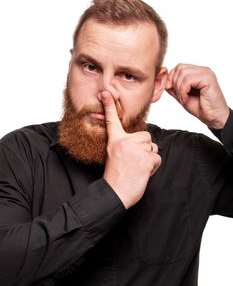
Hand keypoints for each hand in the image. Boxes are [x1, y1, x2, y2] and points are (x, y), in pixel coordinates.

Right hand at [101, 91, 160, 208]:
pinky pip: (157, 158)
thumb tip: (140, 141)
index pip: (112, 121)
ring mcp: (135, 150)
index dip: (109, 106)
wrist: (114, 193)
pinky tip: (143, 172)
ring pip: (152, 147)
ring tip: (137, 168)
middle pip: (146, 136)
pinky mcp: (145, 159)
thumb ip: (123, 145)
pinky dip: (153, 166)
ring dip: (149, 158)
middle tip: (134, 162)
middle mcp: (124, 142)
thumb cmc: (115, 176)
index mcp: (115, 141)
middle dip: (145, 148)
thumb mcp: (113, 155)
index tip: (106, 93)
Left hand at [166, 63, 228, 128]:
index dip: (171, 79)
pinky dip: (183, 91)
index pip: (178, 67)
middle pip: (179, 68)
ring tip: (184, 98)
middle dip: (174, 83)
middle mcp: (202, 70)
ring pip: (182, 73)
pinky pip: (188, 80)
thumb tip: (163, 78)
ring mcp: (206, 73)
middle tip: (180, 96)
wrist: (212, 117)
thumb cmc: (200, 107)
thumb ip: (173, 86)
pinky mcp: (208, 78)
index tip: (173, 91)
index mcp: (197, 72)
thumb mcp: (181, 95)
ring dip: (179, 88)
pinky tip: (187, 98)